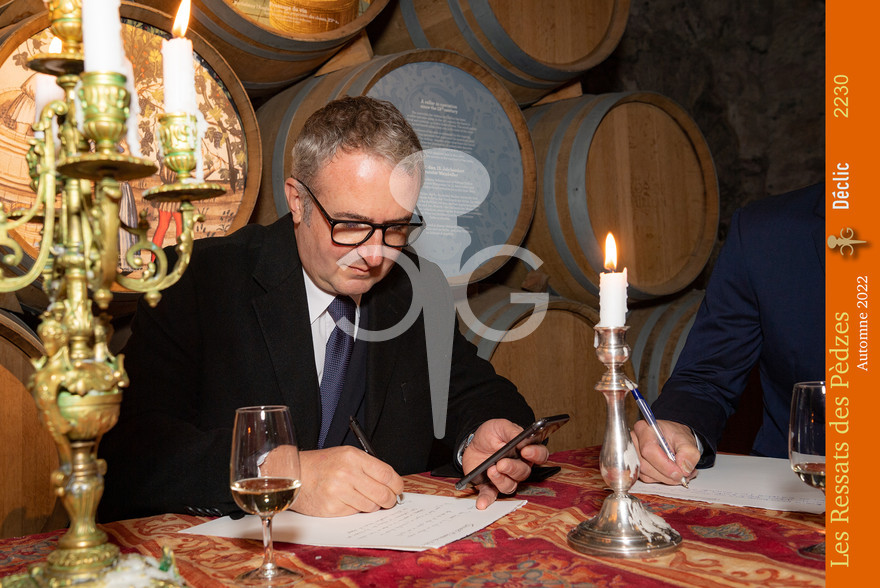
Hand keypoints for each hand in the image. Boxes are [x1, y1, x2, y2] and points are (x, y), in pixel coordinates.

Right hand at [289, 446, 403, 516]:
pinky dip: (354, 509)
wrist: (295, 474)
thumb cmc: (322, 465)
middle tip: (388, 500)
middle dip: (389, 499)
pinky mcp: (331, 508)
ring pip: (371, 506)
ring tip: (362, 498)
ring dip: (371, 505)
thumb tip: (392, 484)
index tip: (398, 489)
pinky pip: (355, 513)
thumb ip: (368, 467)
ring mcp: (338, 491)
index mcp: (353, 457)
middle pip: (383, 493)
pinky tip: (345, 501)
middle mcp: (346, 473)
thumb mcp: (346, 456)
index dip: (397, 485)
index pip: (386, 474)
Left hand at [462, 419, 549, 509]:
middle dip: (513, 468)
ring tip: (491, 470)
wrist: (473, 443)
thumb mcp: (500, 426)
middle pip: (524, 473)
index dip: (536, 455)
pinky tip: (481, 503)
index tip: (526, 451)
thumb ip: (511, 431)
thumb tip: (521, 437)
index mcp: (526, 451)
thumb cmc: (491, 434)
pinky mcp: (490, 485)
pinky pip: (491, 495)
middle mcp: (519, 467)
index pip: (540, 455)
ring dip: (501, 480)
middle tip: (502, 463)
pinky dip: (487, 500)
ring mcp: (505, 478)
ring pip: (510, 485)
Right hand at [631, 420, 700, 484]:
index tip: (679, 473)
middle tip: (683, 475)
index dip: (664, 465)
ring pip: (646, 474)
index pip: (649, 449)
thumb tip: (684, 468)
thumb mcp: (687, 440)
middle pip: (645, 465)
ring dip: (666, 478)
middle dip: (666, 474)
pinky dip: (662, 479)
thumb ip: (689, 452)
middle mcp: (635, 441)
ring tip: (680, 472)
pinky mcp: (636, 466)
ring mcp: (633, 455)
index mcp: (645, 429)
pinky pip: (647, 478)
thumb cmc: (676, 437)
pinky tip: (671, 473)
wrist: (674, 440)